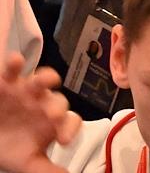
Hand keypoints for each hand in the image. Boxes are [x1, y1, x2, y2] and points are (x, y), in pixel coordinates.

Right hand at [0, 53, 79, 172]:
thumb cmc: (11, 147)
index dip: (70, 128)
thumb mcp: (28, 162)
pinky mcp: (6, 80)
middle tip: (53, 115)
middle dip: (57, 106)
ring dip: (45, 78)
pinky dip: (14, 63)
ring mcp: (27, 89)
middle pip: (57, 100)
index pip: (70, 122)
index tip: (64, 140)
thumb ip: (47, 171)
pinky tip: (15, 61)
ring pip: (42, 79)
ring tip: (45, 81)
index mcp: (54, 122)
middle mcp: (44, 102)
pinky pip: (12, 69)